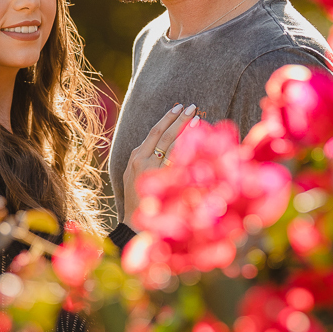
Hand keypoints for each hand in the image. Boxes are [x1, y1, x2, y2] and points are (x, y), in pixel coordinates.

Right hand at [123, 103, 198, 223]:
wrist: (134, 224)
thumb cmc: (139, 201)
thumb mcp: (137, 177)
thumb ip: (148, 161)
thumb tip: (168, 146)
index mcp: (135, 157)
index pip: (154, 132)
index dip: (167, 119)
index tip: (179, 108)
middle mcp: (141, 160)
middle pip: (163, 133)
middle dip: (178, 119)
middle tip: (192, 107)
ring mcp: (151, 169)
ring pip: (171, 144)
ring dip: (185, 129)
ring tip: (197, 119)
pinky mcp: (161, 179)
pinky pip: (176, 160)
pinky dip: (187, 148)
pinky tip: (197, 141)